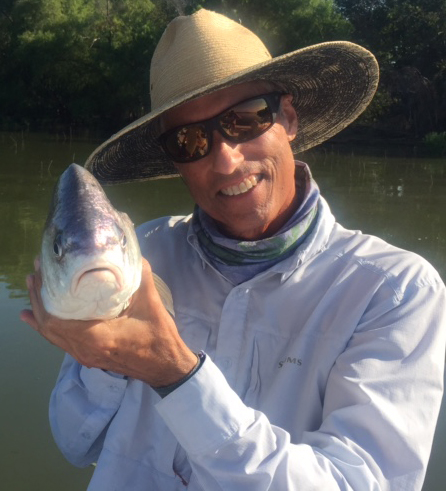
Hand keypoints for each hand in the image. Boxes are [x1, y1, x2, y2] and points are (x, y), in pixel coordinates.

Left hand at [20, 257, 197, 386]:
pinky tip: (38, 316)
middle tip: (37, 273)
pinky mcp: (88, 356)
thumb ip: (141, 277)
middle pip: (48, 326)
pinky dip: (48, 326)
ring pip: (52, 335)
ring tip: (35, 287)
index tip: (41, 273)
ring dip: (41, 311)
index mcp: (97, 337)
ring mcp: (85, 355)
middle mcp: (85, 349)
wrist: (164, 366)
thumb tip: (132, 253)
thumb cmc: (158, 337)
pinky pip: (60, 341)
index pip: (55, 319)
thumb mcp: (151, 304)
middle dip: (38, 299)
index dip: (42, 295)